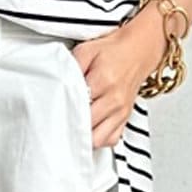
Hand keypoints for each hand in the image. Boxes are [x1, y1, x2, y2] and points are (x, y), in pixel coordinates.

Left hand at [68, 8, 166, 147]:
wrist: (137, 52)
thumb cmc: (112, 52)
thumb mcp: (86, 50)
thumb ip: (70, 66)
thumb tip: (57, 84)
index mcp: (103, 80)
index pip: (78, 106)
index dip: (63, 112)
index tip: (54, 113)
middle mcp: (114, 99)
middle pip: (86, 126)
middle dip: (72, 126)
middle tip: (60, 122)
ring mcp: (121, 111)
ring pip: (98, 139)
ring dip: (84, 136)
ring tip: (75, 127)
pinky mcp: (125, 118)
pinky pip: (110, 140)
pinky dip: (98, 139)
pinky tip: (90, 130)